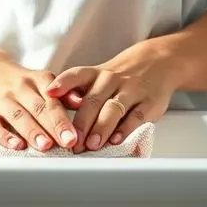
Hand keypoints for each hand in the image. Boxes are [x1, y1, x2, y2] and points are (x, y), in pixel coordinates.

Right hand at [0, 54, 82, 152]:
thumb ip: (62, 94)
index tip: (76, 134)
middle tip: (68, 142)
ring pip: (18, 116)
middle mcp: (18, 88)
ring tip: (46, 146)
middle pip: (38, 108)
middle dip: (54, 126)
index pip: (53, 100)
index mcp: (36, 80)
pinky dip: (4, 136)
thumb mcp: (42, 81)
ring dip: (33, 131)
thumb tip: (81, 102)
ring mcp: (0, 100)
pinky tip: (16, 146)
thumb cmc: (20, 83)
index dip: (64, 118)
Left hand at [45, 44, 178, 152]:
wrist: (156, 62)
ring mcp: (131, 90)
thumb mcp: (97, 78)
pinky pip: (136, 116)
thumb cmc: (118, 77)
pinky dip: (126, 129)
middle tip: (71, 142)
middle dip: (81, 123)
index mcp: (95, 74)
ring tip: (91, 145)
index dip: (62, 84)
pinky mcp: (149, 103)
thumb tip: (52, 119)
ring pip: (113, 108)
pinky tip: (116, 140)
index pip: (76, 75)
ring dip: (101, 127)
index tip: (49, 94)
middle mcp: (111, 80)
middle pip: (92, 100)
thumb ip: (77, 94)